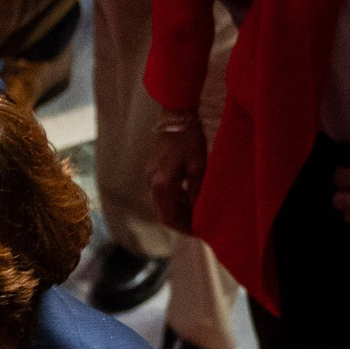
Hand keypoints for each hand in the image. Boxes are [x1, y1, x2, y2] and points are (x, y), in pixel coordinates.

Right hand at [147, 116, 207, 233]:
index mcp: (162, 185)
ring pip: (162, 205)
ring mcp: (150, 177)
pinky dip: (174, 201)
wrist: (175, 116)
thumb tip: (197, 212)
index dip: (184, 228)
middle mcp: (152, 184)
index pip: (170, 218)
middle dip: (181, 223)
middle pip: (164, 214)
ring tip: (196, 214)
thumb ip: (196, 192)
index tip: (199, 232)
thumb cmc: (189, 139)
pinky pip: (161, 194)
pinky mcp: (152, 172)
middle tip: (199, 226)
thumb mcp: (198, 167)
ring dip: (178, 212)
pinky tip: (188, 198)